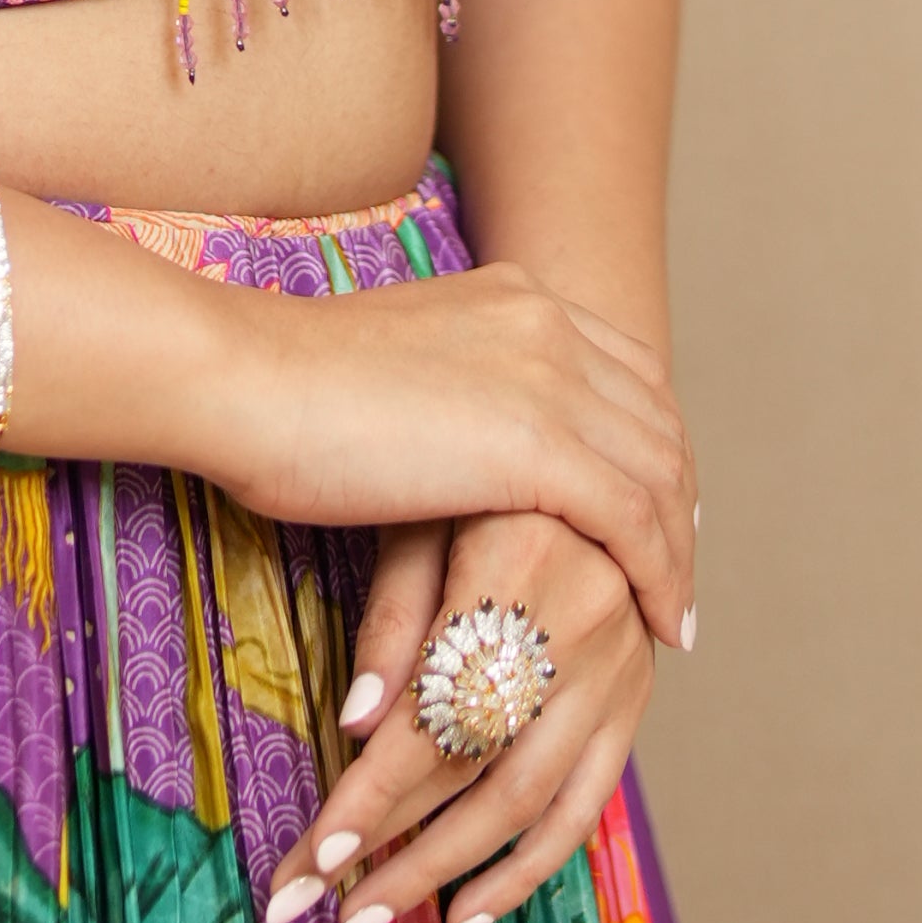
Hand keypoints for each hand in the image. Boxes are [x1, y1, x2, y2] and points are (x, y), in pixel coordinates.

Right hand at [204, 258, 694, 667]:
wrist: (244, 380)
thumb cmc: (278, 385)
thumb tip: (445, 425)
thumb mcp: (391, 363)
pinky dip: (660, 579)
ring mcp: (551, 380)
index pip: (627, 369)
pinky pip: (635, 524)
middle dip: (677, 500)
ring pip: (660, 477)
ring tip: (672, 613)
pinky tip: (661, 626)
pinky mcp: (540, 448)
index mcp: (514, 296)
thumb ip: (445, 383)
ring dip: (678, 552)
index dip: (652, 440)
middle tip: (676, 566)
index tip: (654, 501)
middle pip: (658, 422)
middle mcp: (549, 325)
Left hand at [263, 500, 665, 922]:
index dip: (372, 795)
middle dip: (395, 853)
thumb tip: (359, 722)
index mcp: (522, 569)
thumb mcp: (417, 515)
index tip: (316, 858)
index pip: (433, 716)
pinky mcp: (632, 697)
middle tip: (324, 911)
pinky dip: (527, 867)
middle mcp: (584, 627)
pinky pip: (585, 804)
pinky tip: (466, 913)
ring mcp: (620, 669)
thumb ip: (393, 617)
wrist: (578, 439)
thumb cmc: (470, 469)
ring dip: (446, 874)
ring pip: (528, 802)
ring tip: (373, 921)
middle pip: (477, 772)